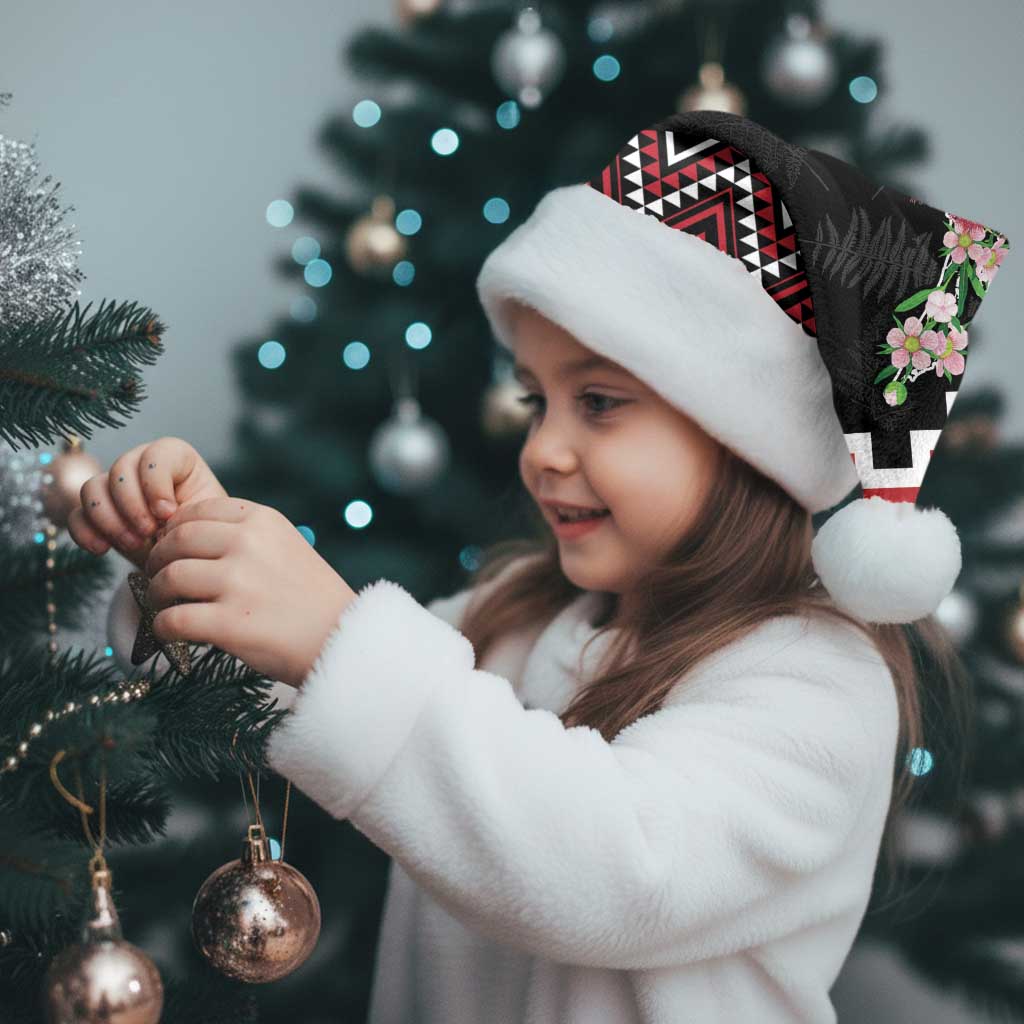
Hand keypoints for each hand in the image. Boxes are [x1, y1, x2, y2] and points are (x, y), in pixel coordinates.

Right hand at [67, 437, 227, 570]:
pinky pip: (76, 515)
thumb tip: (163, 515)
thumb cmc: (203, 534)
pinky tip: (102, 549)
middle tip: (148, 533)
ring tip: (133, 544)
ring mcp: (115, 488)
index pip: (156, 454)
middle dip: (132, 505)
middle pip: (120, 469)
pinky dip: (85, 532)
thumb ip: (189, 510)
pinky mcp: (97, 514)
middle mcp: (141, 466)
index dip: (156, 483)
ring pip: (92, 488)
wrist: (188, 559)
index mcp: (176, 459)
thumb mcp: (206, 519)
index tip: (168, 513)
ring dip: (109, 519)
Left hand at [142, 496, 357, 687]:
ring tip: (165, 605)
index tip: (172, 548)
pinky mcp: (229, 623)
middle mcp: (248, 544)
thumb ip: (245, 536)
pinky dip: (163, 627)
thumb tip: (185, 538)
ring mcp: (238, 583)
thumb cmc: (312, 598)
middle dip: (158, 560)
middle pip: (176, 541)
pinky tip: (170, 632)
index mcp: (263, 520)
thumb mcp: (287, 546)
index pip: (198, 511)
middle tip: (157, 577)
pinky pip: (172, 620)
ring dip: (157, 594)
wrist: (342, 640)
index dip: (175, 530)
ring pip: (169, 578)